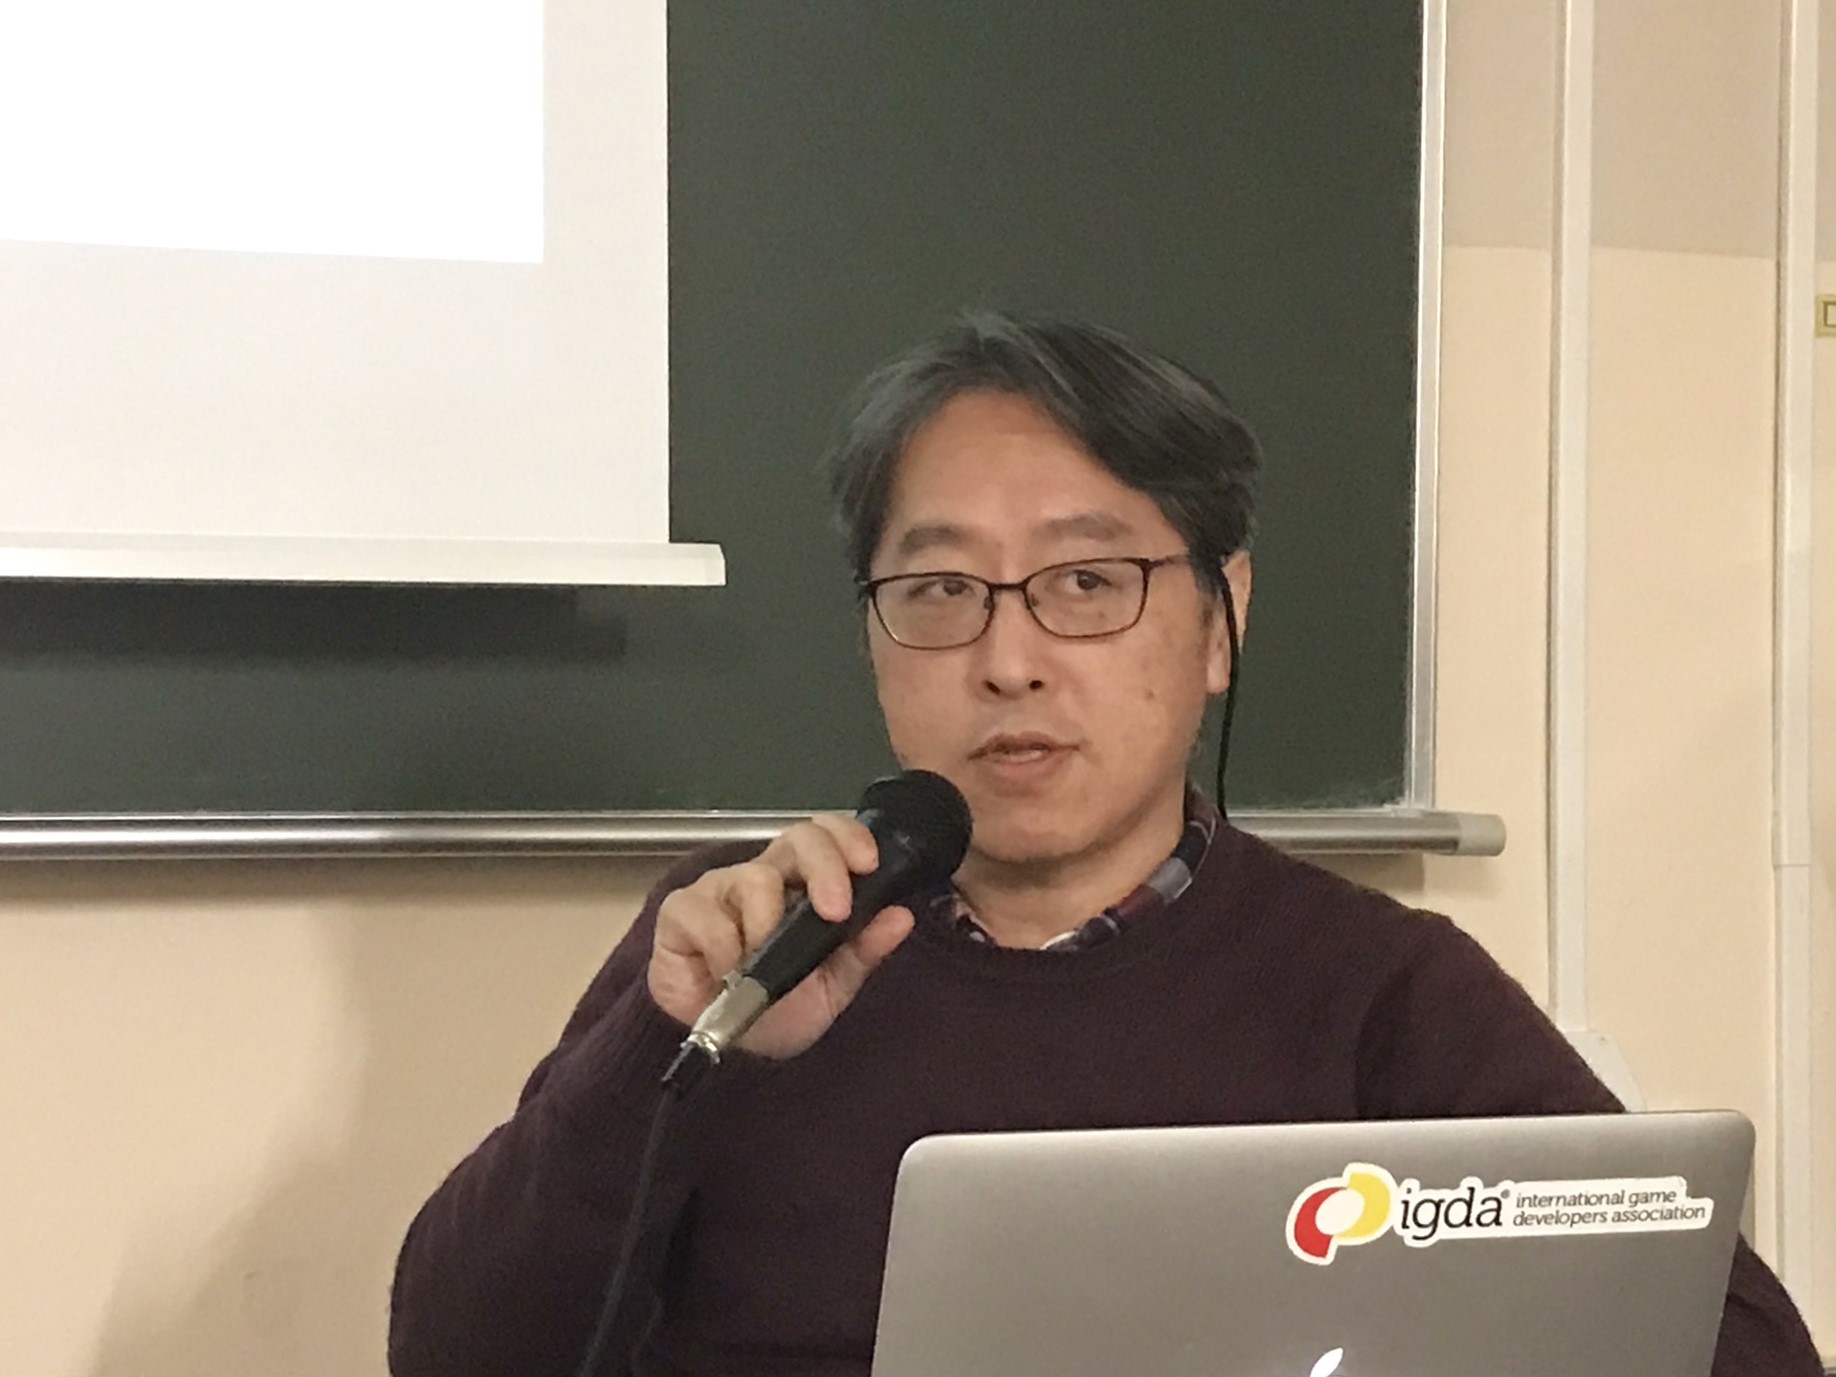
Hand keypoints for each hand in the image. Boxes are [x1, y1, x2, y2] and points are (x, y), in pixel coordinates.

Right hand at [646, 815, 916, 1058]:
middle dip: (824, 866)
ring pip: (755, 878)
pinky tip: (725, 977)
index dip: (848, 837)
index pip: (828, 837)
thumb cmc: (777, 1009)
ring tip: (761, 969)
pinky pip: (707, 915)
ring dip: (768, 927)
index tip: (869, 864)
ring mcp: (721, 889)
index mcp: (804, 886)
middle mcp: (765, 876)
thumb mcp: (831, 987)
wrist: (725, 1049)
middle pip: (797, 838)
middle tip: (834, 911)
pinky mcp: (681, 910)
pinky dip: (724, 952)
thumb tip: (901, 916)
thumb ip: (863, 951)